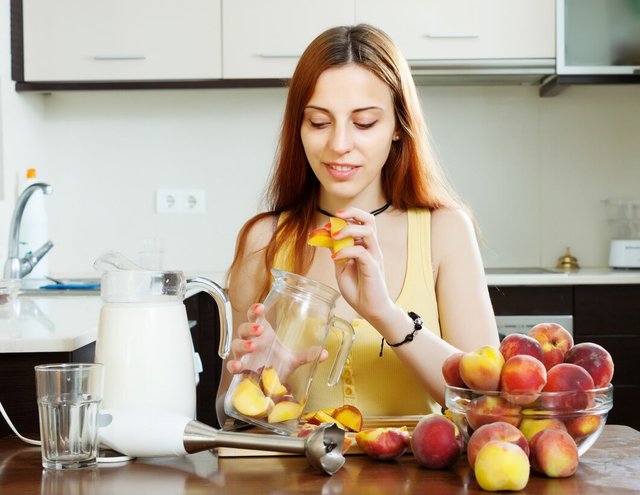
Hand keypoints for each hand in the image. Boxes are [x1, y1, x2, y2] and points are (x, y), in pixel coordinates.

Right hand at [226, 303, 328, 378]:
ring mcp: (244, 355)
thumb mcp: (293, 359)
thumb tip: (325, 353)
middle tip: (260, 329)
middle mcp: (251, 342)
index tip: (261, 308)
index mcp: (263, 334)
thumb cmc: (277, 364)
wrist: (269, 385)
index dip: (255, 310)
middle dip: (250, 327)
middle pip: (244, 328)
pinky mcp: (241, 369)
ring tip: (253, 346)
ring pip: (236, 344)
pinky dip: (233, 365)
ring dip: (243, 343)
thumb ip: (307, 355)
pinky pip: (231, 364)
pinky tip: (239, 366)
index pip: (255, 316)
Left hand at [330, 207, 395, 323]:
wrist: (371, 310)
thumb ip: (337, 253)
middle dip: (353, 213)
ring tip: (334, 237)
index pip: (360, 222)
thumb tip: (326, 238)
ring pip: (368, 231)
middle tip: (336, 216)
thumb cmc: (358, 290)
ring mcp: (374, 256)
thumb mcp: (341, 268)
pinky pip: (361, 251)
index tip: (327, 226)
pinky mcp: (373, 267)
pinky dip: (345, 251)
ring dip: (348, 230)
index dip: (344, 218)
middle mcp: (371, 248)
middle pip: (370, 220)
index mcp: (365, 246)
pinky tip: (335, 258)